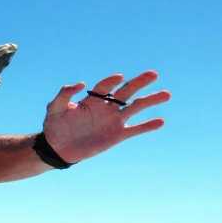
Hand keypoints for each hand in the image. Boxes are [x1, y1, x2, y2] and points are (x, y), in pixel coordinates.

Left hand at [42, 70, 170, 162]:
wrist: (58, 148)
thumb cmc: (55, 126)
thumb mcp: (54, 108)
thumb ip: (64, 95)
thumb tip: (80, 84)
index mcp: (92, 99)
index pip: (105, 86)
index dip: (112, 81)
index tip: (120, 77)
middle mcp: (106, 107)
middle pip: (126, 91)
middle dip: (139, 82)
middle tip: (154, 74)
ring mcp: (113, 120)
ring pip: (135, 108)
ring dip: (150, 100)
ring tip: (166, 94)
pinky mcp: (117, 135)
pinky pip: (135, 129)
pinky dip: (147, 126)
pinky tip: (160, 121)